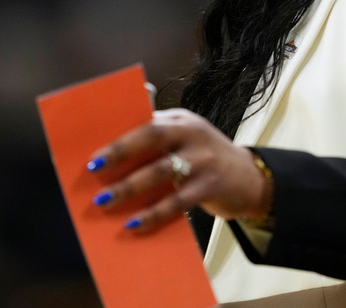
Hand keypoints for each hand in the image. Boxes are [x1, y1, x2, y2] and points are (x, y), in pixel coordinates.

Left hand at [86, 108, 272, 231]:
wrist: (250, 179)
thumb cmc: (206, 158)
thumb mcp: (186, 139)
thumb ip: (157, 139)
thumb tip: (111, 152)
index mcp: (182, 120)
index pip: (148, 121)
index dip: (120, 136)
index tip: (96, 152)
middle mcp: (193, 134)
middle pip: (153, 137)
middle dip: (121, 151)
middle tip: (95, 168)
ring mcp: (203, 160)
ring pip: (161, 171)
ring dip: (129, 187)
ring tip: (105, 200)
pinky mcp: (210, 186)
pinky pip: (176, 202)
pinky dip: (153, 214)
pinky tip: (134, 224)